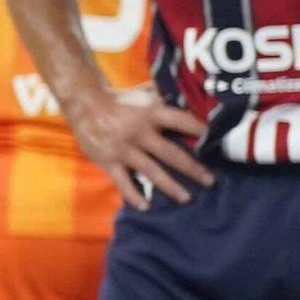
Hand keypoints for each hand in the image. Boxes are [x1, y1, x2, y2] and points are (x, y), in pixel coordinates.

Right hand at [65, 83, 213, 209]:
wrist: (84, 104)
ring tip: (186, 198)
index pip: (179, 120)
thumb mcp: (142, 93)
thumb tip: (187, 94)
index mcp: (149, 113)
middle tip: (210, 181)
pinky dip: (134, 195)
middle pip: (171, 153)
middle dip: (193, 168)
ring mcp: (123, 149)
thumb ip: (163, 97)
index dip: (198, 129)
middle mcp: (139, 132)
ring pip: (151, 171)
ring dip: (171, 186)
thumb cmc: (119, 99)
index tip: (215, 140)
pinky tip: (145, 206)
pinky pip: (123, 182)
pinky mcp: (108, 161)